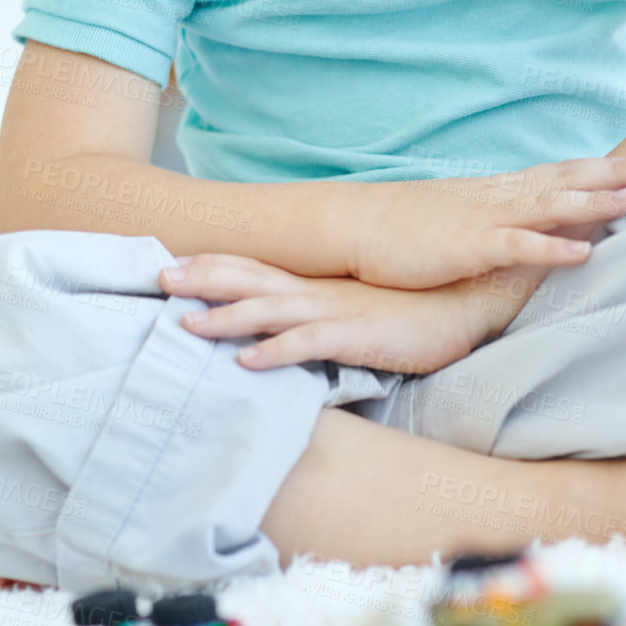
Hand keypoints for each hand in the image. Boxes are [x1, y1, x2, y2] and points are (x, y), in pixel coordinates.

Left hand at [158, 255, 493, 375]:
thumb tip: (289, 325)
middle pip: (250, 279)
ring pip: (269, 309)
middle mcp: (319, 293)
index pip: (255, 268)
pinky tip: (245, 361)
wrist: (467, 303)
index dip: (213, 265)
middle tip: (158, 277)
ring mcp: (336, 313)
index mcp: (317, 285)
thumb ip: (322, 314)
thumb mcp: (357, 310)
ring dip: (226, 316)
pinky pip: (308, 345)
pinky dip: (274, 351)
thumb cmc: (413, 312)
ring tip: (185, 323)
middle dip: (202, 279)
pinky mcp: (357, 337)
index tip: (173, 264)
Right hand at [346, 154, 625, 289]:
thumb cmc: (404, 226)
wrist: (355, 224)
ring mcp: (484, 219)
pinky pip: (517, 247)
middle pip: (566, 179)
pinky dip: (552, 248)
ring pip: (550, 206)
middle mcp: (498, 197)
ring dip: (595, 201)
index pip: (559, 172)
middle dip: (615, 172)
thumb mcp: (457, 216)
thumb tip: (522, 226)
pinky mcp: (467, 246)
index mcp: (498, 191)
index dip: (602, 167)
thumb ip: (493, 218)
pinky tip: (584, 252)